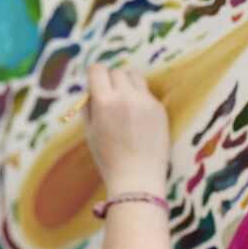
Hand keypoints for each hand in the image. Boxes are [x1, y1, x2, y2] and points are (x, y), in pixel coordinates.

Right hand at [82, 64, 168, 195]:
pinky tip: (138, 120)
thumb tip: (91, 86)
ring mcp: (145, 102)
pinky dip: (140, 100)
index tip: (95, 85)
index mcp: (104, 102)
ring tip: (125, 104)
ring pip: (134, 77)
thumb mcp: (89, 131)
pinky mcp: (159, 108)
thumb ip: (88, 105)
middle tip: (110, 99)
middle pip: (116, 72)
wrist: (136, 179)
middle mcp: (125, 97)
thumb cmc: (109, 157)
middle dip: (111, 81)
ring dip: (128, 85)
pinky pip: (147, 93)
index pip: (97, 69)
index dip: (94, 76)